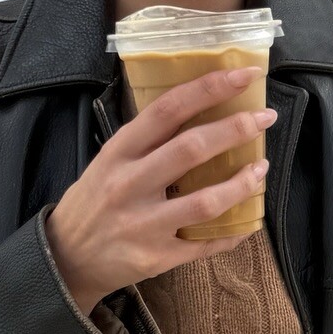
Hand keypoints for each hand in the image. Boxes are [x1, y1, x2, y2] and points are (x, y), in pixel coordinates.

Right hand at [44, 64, 274, 311]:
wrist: (67, 258)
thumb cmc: (94, 201)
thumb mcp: (109, 161)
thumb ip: (147, 141)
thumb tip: (203, 111)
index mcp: (118, 153)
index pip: (167, 110)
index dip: (209, 88)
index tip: (244, 74)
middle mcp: (129, 185)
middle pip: (191, 149)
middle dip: (236, 128)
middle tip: (265, 117)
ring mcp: (143, 225)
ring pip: (205, 201)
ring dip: (242, 183)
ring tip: (261, 169)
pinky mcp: (156, 258)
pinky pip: (204, 244)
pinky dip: (233, 231)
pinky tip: (248, 221)